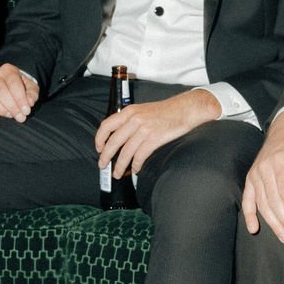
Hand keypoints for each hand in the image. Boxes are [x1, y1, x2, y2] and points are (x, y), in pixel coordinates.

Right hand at [0, 64, 39, 120]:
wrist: (9, 87)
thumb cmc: (21, 88)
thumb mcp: (31, 88)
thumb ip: (32, 94)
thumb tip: (29, 102)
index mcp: (8, 70)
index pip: (13, 83)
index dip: (20, 98)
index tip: (26, 110)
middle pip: (0, 90)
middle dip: (12, 106)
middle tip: (20, 117)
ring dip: (0, 109)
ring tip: (10, 115)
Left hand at [95, 88, 220, 177]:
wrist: (184, 109)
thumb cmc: (165, 111)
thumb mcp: (142, 110)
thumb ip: (130, 120)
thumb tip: (118, 137)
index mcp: (129, 112)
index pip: (106, 125)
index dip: (99, 139)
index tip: (98, 148)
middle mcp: (134, 120)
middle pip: (114, 142)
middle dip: (106, 156)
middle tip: (103, 165)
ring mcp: (144, 129)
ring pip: (126, 152)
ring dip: (120, 165)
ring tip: (117, 173)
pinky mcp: (154, 138)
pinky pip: (140, 156)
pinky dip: (136, 165)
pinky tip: (135, 169)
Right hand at [241, 109, 283, 242]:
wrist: (283, 131)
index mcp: (281, 161)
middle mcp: (264, 169)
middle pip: (274, 200)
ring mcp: (255, 174)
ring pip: (262, 203)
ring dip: (273, 223)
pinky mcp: (250, 179)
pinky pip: (247, 199)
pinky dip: (249, 215)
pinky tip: (254, 229)